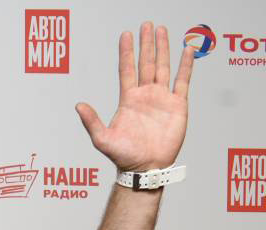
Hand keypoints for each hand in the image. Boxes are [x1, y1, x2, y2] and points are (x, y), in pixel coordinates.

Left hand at [76, 23, 192, 172]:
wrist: (145, 168)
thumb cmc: (123, 156)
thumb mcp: (102, 139)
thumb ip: (91, 121)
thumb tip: (78, 105)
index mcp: (128, 99)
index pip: (127, 69)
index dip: (127, 52)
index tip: (126, 34)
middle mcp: (145, 95)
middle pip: (146, 63)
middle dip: (146, 44)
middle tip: (147, 25)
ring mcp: (162, 98)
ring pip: (164, 67)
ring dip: (163, 49)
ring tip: (162, 30)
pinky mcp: (178, 105)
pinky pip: (183, 81)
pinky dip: (186, 65)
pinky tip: (187, 50)